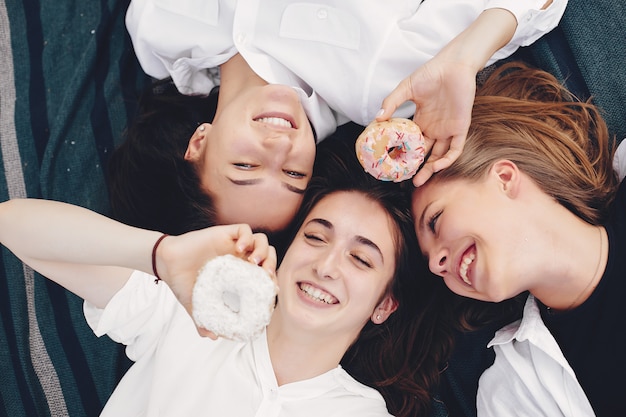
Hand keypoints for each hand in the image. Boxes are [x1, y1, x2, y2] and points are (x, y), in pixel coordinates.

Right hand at [154, 224, 276, 336]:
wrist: (167, 265)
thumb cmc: (183, 283)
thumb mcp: (195, 306)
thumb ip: (203, 321)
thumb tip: (212, 337)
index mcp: (238, 273)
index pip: (264, 273)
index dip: (271, 280)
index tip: (272, 290)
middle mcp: (238, 258)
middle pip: (268, 255)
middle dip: (271, 263)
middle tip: (265, 275)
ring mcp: (232, 244)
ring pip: (260, 240)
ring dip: (263, 250)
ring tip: (254, 261)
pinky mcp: (223, 233)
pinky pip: (243, 229)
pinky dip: (247, 237)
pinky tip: (240, 248)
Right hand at [378, 58, 475, 186]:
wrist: (454, 65)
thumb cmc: (431, 73)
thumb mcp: (406, 88)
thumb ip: (391, 102)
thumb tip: (377, 118)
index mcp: (421, 121)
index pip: (411, 143)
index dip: (402, 155)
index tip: (391, 165)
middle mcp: (434, 129)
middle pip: (423, 154)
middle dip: (414, 168)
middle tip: (402, 180)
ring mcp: (447, 130)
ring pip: (438, 156)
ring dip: (429, 170)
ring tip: (417, 181)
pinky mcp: (460, 128)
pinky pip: (454, 149)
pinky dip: (446, 160)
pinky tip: (435, 166)